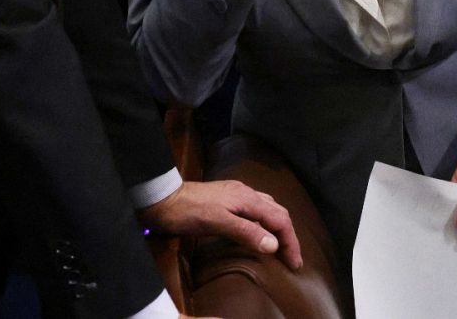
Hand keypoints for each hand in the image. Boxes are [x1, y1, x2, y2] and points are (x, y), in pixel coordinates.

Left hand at [139, 179, 302, 269]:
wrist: (162, 197)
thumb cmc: (187, 211)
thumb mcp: (217, 223)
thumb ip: (246, 232)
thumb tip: (274, 244)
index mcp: (248, 199)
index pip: (280, 220)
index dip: (290, 242)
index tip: (294, 263)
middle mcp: (247, 193)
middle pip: (278, 213)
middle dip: (289, 235)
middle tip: (291, 258)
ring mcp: (237, 194)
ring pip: (268, 208)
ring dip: (278, 227)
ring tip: (280, 245)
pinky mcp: (228, 198)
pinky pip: (256, 208)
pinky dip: (265, 222)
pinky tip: (259, 230)